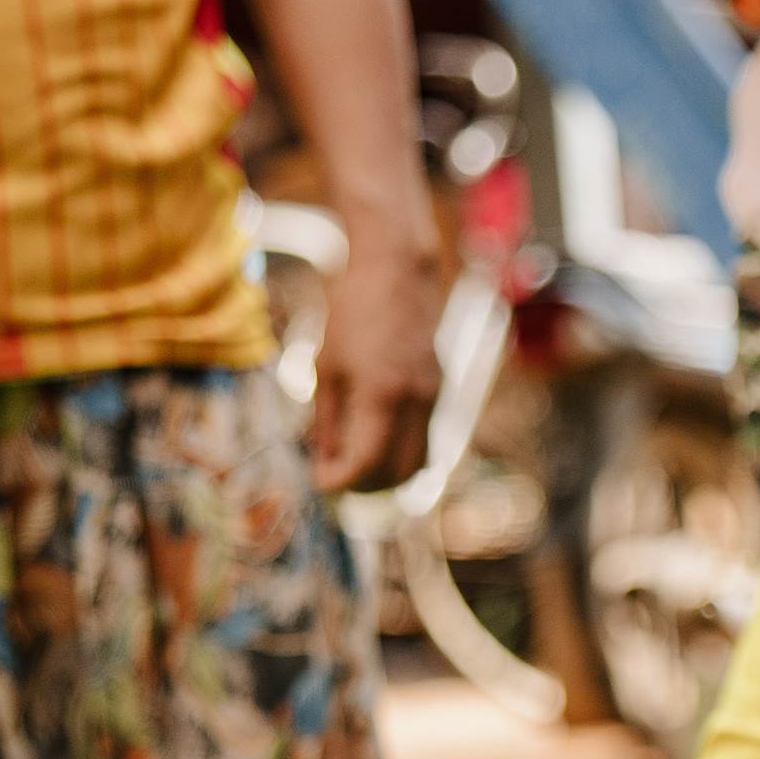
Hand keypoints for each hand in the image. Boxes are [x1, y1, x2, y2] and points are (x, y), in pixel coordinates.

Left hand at [304, 229, 441, 494]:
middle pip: (399, 474)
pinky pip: (426, 440)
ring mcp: (434, 399)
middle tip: (337, 477)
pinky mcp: (440, 393)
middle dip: (367, 486)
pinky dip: (402, 452)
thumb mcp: (326, 366)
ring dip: (388, 474)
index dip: (340, 480)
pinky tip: (377, 441)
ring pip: (419, 463)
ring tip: (356, 465)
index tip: (319, 480)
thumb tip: (325, 459)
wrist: (399, 272)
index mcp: (381, 395)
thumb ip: (326, 418)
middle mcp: (415, 403)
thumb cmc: (353, 312)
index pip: (365, 462)